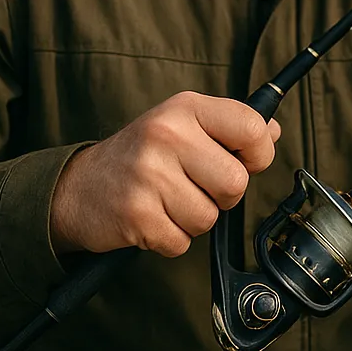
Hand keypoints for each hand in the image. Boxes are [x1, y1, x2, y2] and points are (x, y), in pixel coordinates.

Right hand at [50, 91, 280, 257]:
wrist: (78, 187)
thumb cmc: (143, 154)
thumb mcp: (184, 124)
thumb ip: (230, 127)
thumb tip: (273, 131)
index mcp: (186, 108)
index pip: (252, 127)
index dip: (258, 154)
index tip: (244, 161)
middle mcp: (167, 134)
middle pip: (235, 183)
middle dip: (223, 195)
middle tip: (197, 186)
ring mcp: (149, 175)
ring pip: (209, 217)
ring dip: (194, 218)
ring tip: (169, 201)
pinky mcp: (135, 215)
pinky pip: (182, 242)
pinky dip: (171, 239)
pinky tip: (153, 217)